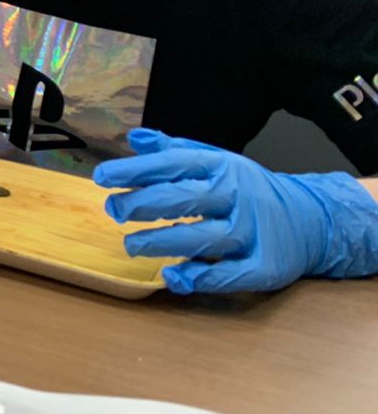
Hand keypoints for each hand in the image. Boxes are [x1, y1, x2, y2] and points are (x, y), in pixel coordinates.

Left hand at [95, 128, 377, 293]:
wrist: (311, 219)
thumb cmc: (248, 189)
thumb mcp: (215, 162)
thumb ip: (173, 151)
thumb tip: (135, 137)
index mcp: (221, 167)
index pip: (172, 164)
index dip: (135, 170)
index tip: (102, 177)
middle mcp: (235, 196)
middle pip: (182, 199)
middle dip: (141, 204)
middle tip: (112, 210)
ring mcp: (251, 232)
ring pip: (201, 237)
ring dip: (161, 242)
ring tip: (131, 244)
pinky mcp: (263, 266)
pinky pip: (227, 273)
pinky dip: (199, 276)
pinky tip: (173, 276)